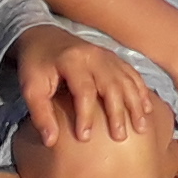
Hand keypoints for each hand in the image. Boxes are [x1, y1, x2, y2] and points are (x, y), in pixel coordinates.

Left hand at [11, 26, 152, 150]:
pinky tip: (147, 108)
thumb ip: (40, 114)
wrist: (44, 35)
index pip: (84, 91)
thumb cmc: (36, 65)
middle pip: (111, 85)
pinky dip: (141, 91)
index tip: (85, 138)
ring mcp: (106, 55)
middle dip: (118, 112)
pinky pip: (132, 74)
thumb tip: (51, 142)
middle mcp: (93, 56)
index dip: (85, 115)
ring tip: (141, 127)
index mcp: (72, 61)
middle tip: (120, 137)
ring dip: (135, 104)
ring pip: (126, 80)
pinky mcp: (113, 57)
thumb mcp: (30, 88)